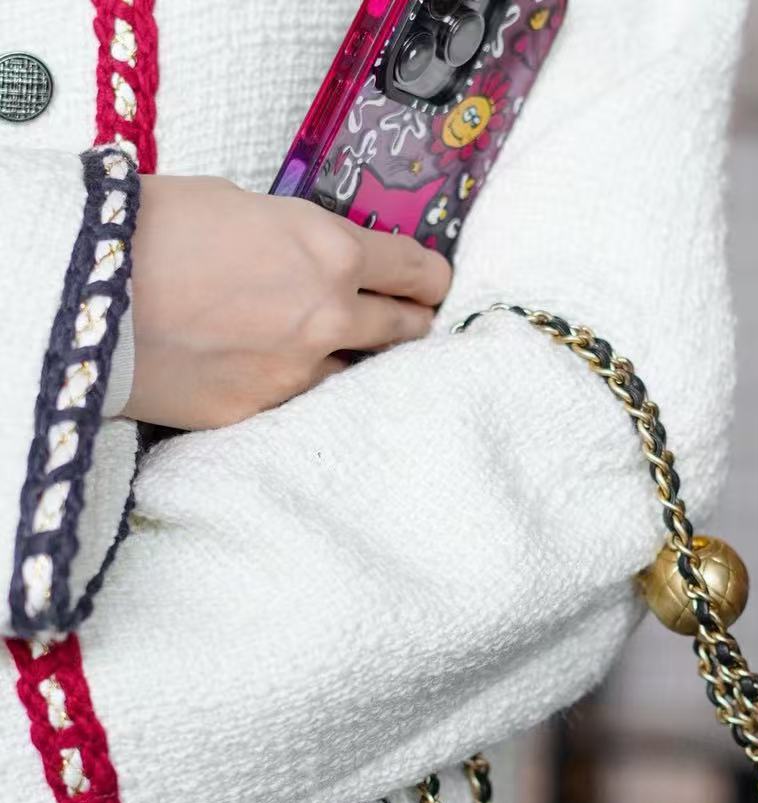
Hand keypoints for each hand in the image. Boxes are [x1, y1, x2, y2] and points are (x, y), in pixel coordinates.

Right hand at [123, 175, 450, 429]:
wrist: (93, 291)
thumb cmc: (154, 230)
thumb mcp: (238, 206)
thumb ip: (290, 236)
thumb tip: (305, 253)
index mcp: (331, 253)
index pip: (415, 272)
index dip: (432, 278)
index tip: (435, 284)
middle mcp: (329, 318)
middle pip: (403, 332)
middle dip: (410, 325)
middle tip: (410, 323)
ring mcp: (298, 374)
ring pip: (355, 375)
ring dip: (353, 364)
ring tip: (334, 353)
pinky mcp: (261, 412)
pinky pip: (299, 402)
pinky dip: (298, 389)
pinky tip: (279, 376)